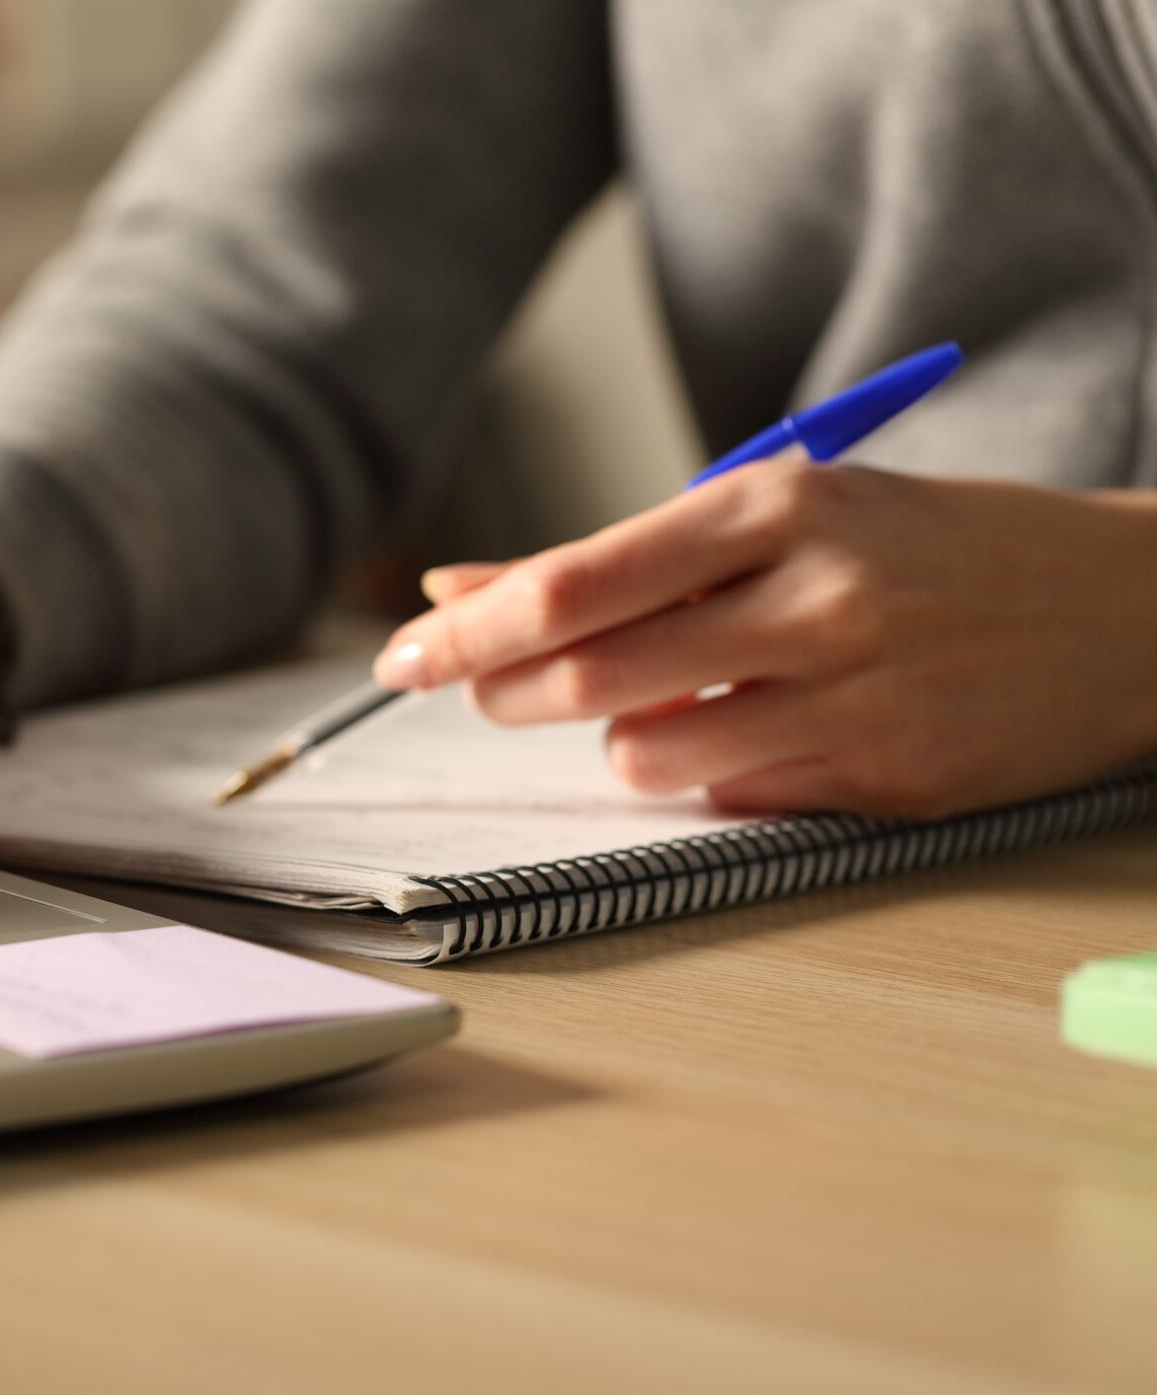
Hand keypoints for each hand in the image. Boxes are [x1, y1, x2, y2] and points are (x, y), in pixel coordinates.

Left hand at [373, 463, 1156, 817]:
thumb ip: (619, 557)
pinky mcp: (886, 782)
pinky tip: (753, 732)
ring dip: (620, 741)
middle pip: (587, 676)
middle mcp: (814, 599)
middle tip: (483, 690)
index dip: (467, 631)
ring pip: (645, 756)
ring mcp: (855, 697)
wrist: (1119, 607)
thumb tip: (460, 586)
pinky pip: (729, 797)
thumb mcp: (780, 511)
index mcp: (777, 508)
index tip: (399, 654)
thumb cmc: (924, 547)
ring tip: (664, 701)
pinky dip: (707, 773)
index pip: (575, 582)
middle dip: (503, 693)